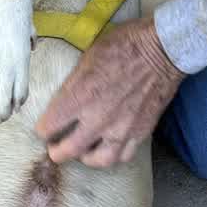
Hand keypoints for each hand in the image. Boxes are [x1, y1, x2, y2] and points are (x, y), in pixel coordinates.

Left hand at [35, 18, 182, 166]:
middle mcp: (97, 119)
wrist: (163, 50)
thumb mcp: (88, 57)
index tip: (45, 128)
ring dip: (86, 158)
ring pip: (97, 160)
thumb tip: (66, 99)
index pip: (48, 127)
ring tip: (84, 152)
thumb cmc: (124, 45)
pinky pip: (124, 156)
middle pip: (68, 151)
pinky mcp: (141, 132)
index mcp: (79, 98)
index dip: (43, 129)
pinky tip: (110, 147)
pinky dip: (114, 155)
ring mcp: (120, 129)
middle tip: (55, 149)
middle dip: (57, 152)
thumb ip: (74, 84)